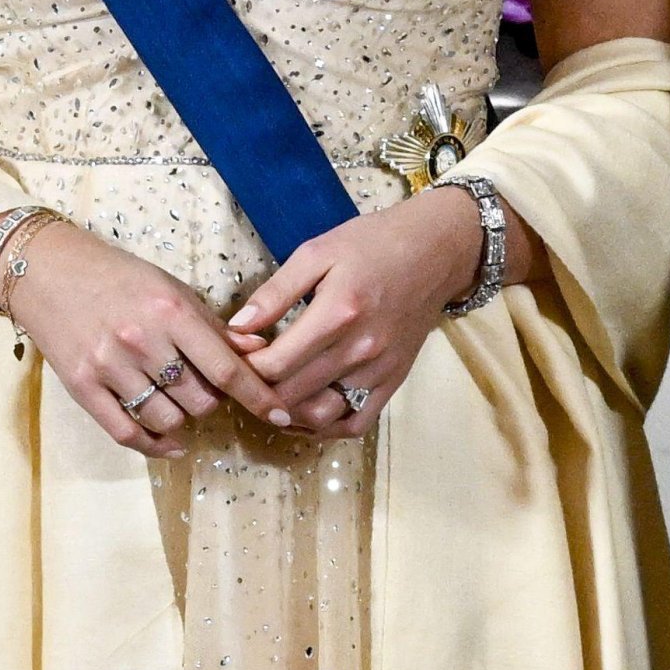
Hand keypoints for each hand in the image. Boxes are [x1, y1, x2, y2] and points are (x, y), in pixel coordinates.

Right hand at [10, 221, 295, 458]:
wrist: (49, 271)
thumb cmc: (119, 277)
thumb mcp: (170, 288)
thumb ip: (211, 325)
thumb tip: (257, 351)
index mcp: (170, 310)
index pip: (224, 365)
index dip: (257, 394)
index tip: (281, 413)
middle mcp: (142, 339)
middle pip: (200, 400)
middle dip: (211, 400)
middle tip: (203, 386)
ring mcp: (110, 366)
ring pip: (168, 419)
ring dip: (183, 420)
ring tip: (179, 402)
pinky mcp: (83, 387)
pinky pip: (127, 433)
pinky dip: (155, 445)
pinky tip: (170, 442)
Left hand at [222, 188, 483, 436]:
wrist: (435, 251)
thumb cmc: (371, 243)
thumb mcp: (317, 251)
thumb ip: (275, 292)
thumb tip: (236, 327)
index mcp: (338, 312)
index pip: (277, 363)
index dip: (245, 364)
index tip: (234, 351)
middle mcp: (360, 350)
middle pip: (293, 394)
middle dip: (258, 389)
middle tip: (242, 373)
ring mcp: (379, 372)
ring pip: (320, 416)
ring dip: (286, 412)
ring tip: (267, 391)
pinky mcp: (393, 382)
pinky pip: (354, 424)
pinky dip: (325, 427)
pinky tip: (303, 410)